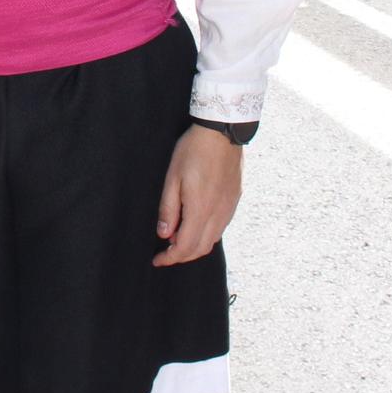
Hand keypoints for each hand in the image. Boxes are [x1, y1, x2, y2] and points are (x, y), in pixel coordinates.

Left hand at [154, 124, 242, 266]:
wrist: (222, 132)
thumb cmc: (193, 151)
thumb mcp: (172, 178)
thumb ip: (168, 208)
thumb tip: (164, 234)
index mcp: (200, 209)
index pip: (185, 247)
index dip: (170, 258)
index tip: (157, 260)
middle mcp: (218, 213)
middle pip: (200, 249)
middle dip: (181, 256)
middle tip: (165, 253)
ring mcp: (229, 208)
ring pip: (212, 240)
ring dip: (194, 246)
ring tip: (177, 237)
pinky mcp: (234, 200)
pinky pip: (220, 228)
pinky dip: (206, 235)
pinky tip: (195, 224)